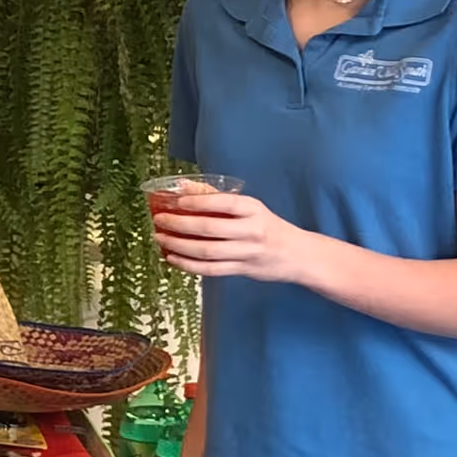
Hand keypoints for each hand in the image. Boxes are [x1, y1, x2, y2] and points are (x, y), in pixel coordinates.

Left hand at [154, 191, 310, 282]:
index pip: (224, 203)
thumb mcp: (250, 207)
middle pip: (210, 228)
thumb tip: (183, 185)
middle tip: (159, 220)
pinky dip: (188, 265)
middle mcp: (252, 231)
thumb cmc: (267, 226)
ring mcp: (247, 252)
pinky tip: (172, 258)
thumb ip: (217, 197)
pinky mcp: (242, 270)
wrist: (298, 255)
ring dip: (179, 246)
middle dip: (180, 224)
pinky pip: (210, 270)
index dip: (198, 201)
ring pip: (207, 251)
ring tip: (160, 239)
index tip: (176, 200)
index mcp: (254, 210)